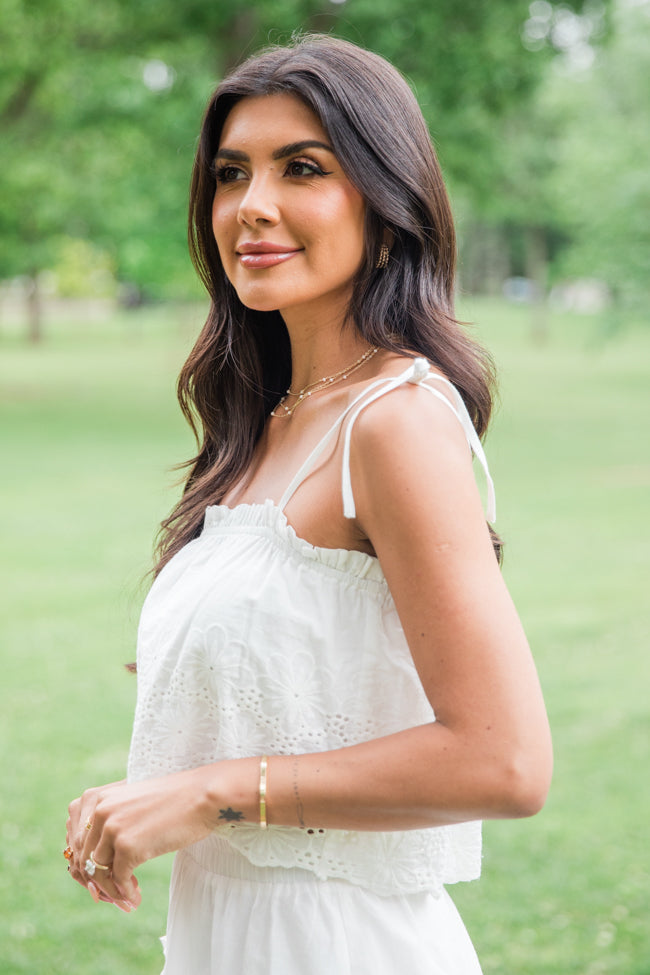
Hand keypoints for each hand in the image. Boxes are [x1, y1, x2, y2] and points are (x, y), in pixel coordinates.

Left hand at [66, 766, 221, 909]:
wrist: (202, 795)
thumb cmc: (172, 800)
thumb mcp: (129, 803)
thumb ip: (108, 823)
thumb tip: (92, 865)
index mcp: (95, 798)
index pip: (74, 840)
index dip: (84, 864)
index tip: (98, 879)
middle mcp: (98, 810)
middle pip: (83, 858)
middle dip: (96, 882)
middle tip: (113, 895)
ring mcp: (112, 827)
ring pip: (97, 872)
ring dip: (109, 891)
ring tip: (125, 898)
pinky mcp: (128, 845)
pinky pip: (118, 880)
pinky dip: (125, 893)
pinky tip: (136, 898)